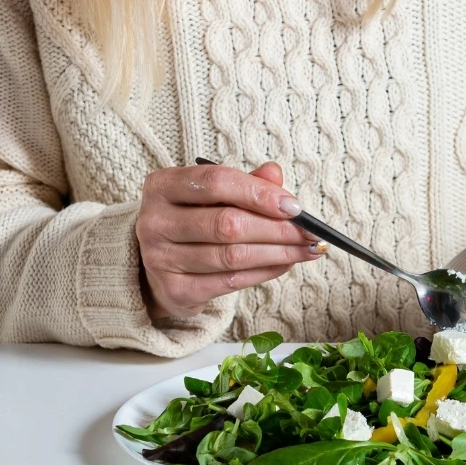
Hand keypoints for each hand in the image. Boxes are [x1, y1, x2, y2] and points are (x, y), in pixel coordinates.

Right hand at [136, 162, 323, 318]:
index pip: (216, 182)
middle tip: (311, 232)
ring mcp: (160, 258)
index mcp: (163, 186)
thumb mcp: (212, 194)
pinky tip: (285, 264)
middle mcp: (155, 221)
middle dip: (278, 229)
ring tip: (307, 249)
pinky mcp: (174, 290)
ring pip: (233, 256)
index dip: (259, 193)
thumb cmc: (193, 220)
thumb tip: (276, 174)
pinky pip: (230, 282)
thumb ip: (245, 182)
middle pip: (228, 223)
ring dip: (279, 253)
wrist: (157, 266)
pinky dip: (265, 272)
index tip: (294, 206)